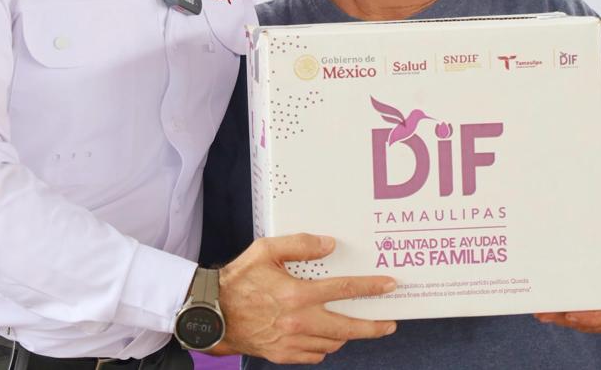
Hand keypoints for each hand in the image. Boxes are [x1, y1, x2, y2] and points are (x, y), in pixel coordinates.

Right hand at [213, 233, 397, 363]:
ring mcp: (291, 342)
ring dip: (345, 334)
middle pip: (348, 328)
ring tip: (352, 325)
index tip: (389, 286)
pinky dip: (324, 347)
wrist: (210, 313)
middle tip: (389, 324)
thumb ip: (300, 245)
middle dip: (374, 327)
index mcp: (297, 294)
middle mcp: (298, 321)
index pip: (344, 290)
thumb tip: (330, 245)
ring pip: (332, 343)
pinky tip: (323, 336)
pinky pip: (314, 356)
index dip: (371, 288)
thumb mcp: (265, 250)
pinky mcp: (282, 355)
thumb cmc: (238, 279)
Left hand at [533, 235, 600, 334]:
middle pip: (594, 322)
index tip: (569, 314)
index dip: (590, 316)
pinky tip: (549, 310)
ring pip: (586, 325)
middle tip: (544, 312)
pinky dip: (567, 316)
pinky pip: (584, 321)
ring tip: (541, 311)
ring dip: (563, 319)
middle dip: (568, 318)